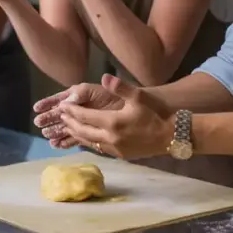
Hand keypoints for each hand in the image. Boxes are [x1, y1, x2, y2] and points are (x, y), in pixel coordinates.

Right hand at [32, 74, 125, 147]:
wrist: (134, 109)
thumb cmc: (116, 97)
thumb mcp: (98, 92)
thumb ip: (82, 94)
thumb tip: (66, 101)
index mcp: (79, 95)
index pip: (60, 99)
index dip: (48, 103)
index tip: (36, 108)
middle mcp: (80, 108)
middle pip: (61, 114)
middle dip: (49, 118)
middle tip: (38, 124)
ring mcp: (85, 120)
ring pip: (67, 126)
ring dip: (56, 132)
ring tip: (47, 138)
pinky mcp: (91, 132)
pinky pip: (76, 137)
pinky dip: (67, 141)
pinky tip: (58, 146)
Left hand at [59, 74, 174, 158]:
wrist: (170, 137)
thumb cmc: (154, 114)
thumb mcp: (139, 97)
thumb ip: (120, 87)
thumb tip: (104, 77)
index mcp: (113, 122)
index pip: (85, 116)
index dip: (72, 111)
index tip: (62, 106)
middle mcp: (110, 137)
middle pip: (82, 131)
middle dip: (70, 123)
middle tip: (61, 116)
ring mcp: (114, 148)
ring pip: (89, 142)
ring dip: (76, 134)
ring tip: (67, 127)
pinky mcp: (119, 155)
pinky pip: (98, 148)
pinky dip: (88, 142)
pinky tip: (86, 137)